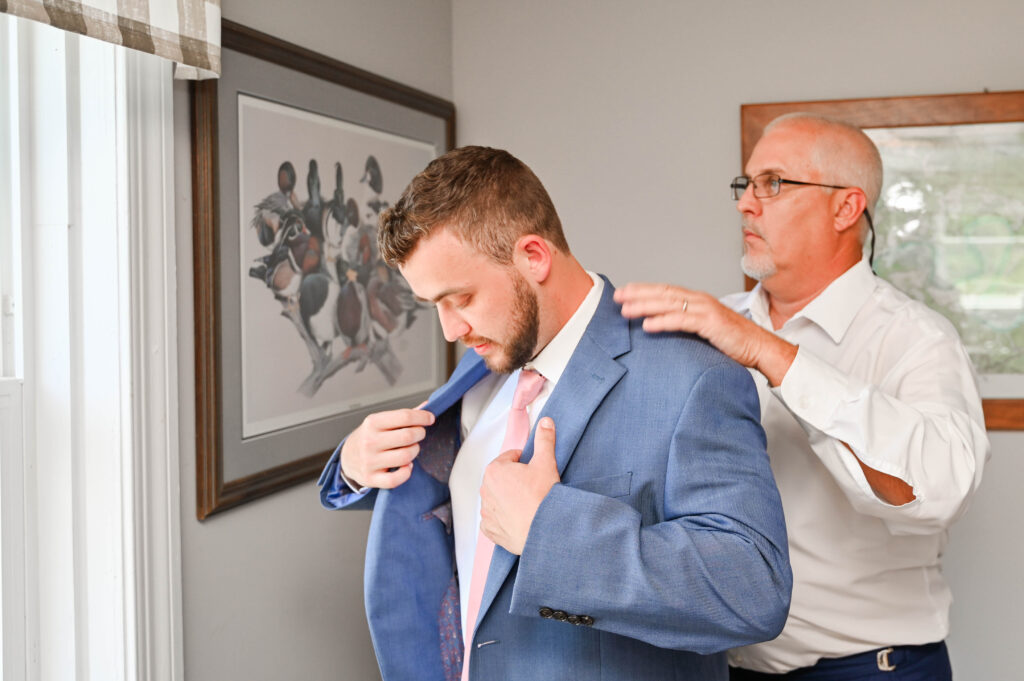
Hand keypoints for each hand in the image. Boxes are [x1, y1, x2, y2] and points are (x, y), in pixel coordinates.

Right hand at [340, 408, 434, 488]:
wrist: (347, 457)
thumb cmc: (369, 437)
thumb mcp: (381, 422)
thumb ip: (404, 415)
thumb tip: (427, 405)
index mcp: (373, 423)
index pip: (405, 416)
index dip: (422, 417)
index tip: (430, 418)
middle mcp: (370, 441)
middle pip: (408, 436)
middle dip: (420, 433)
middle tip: (419, 433)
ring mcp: (370, 461)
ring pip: (406, 456)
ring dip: (415, 451)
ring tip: (411, 449)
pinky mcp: (371, 478)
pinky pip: (396, 479)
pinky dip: (406, 472)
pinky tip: (406, 466)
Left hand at [480, 417, 559, 554]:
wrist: (544, 530)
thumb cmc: (542, 498)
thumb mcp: (546, 463)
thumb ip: (544, 439)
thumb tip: (545, 422)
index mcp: (494, 470)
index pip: (510, 458)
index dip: (525, 463)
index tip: (534, 471)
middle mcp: (485, 490)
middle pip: (502, 478)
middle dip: (515, 480)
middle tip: (533, 487)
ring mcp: (486, 511)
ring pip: (498, 498)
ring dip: (508, 498)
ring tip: (527, 504)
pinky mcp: (489, 530)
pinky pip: (494, 519)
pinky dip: (503, 518)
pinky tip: (518, 518)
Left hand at [614, 282, 795, 385]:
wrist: (760, 347)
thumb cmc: (732, 340)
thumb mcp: (705, 328)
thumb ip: (687, 324)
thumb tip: (664, 327)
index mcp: (697, 300)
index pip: (665, 290)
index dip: (643, 289)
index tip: (624, 292)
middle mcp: (700, 300)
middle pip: (663, 293)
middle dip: (638, 294)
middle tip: (617, 297)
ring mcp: (706, 310)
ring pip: (669, 305)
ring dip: (645, 307)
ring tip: (625, 311)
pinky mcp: (711, 324)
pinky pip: (681, 321)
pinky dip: (662, 322)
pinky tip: (647, 326)